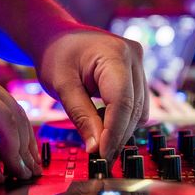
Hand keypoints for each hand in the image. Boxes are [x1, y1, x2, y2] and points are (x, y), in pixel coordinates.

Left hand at [37, 29, 148, 165]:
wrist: (58, 37)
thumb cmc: (56, 56)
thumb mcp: (62, 86)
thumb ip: (81, 116)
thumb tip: (96, 149)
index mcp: (114, 54)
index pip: (122, 102)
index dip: (114, 133)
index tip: (102, 155)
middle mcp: (134, 57)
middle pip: (133, 108)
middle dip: (116, 135)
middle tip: (99, 156)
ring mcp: (138, 64)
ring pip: (139, 109)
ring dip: (121, 128)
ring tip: (98, 138)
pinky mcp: (136, 73)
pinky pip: (136, 103)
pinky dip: (121, 118)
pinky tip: (102, 122)